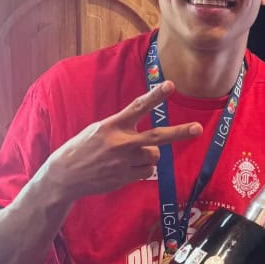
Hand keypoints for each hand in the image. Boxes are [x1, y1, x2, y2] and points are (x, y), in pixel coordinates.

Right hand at [47, 81, 202, 200]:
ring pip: (154, 156)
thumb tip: (148, 139)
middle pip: (157, 137)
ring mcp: (124, 162)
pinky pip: (147, 171)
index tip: (170, 85)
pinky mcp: (126, 177)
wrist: (66, 175)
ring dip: (147, 156)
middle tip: (198, 128)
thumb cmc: (82, 148)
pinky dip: (141, 169)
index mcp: (112, 125)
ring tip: (127, 157)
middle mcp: (120, 143)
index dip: (155, 96)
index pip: (138, 107)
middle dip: (179, 132)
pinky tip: (124, 169)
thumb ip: (122, 128)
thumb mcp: (98, 130)